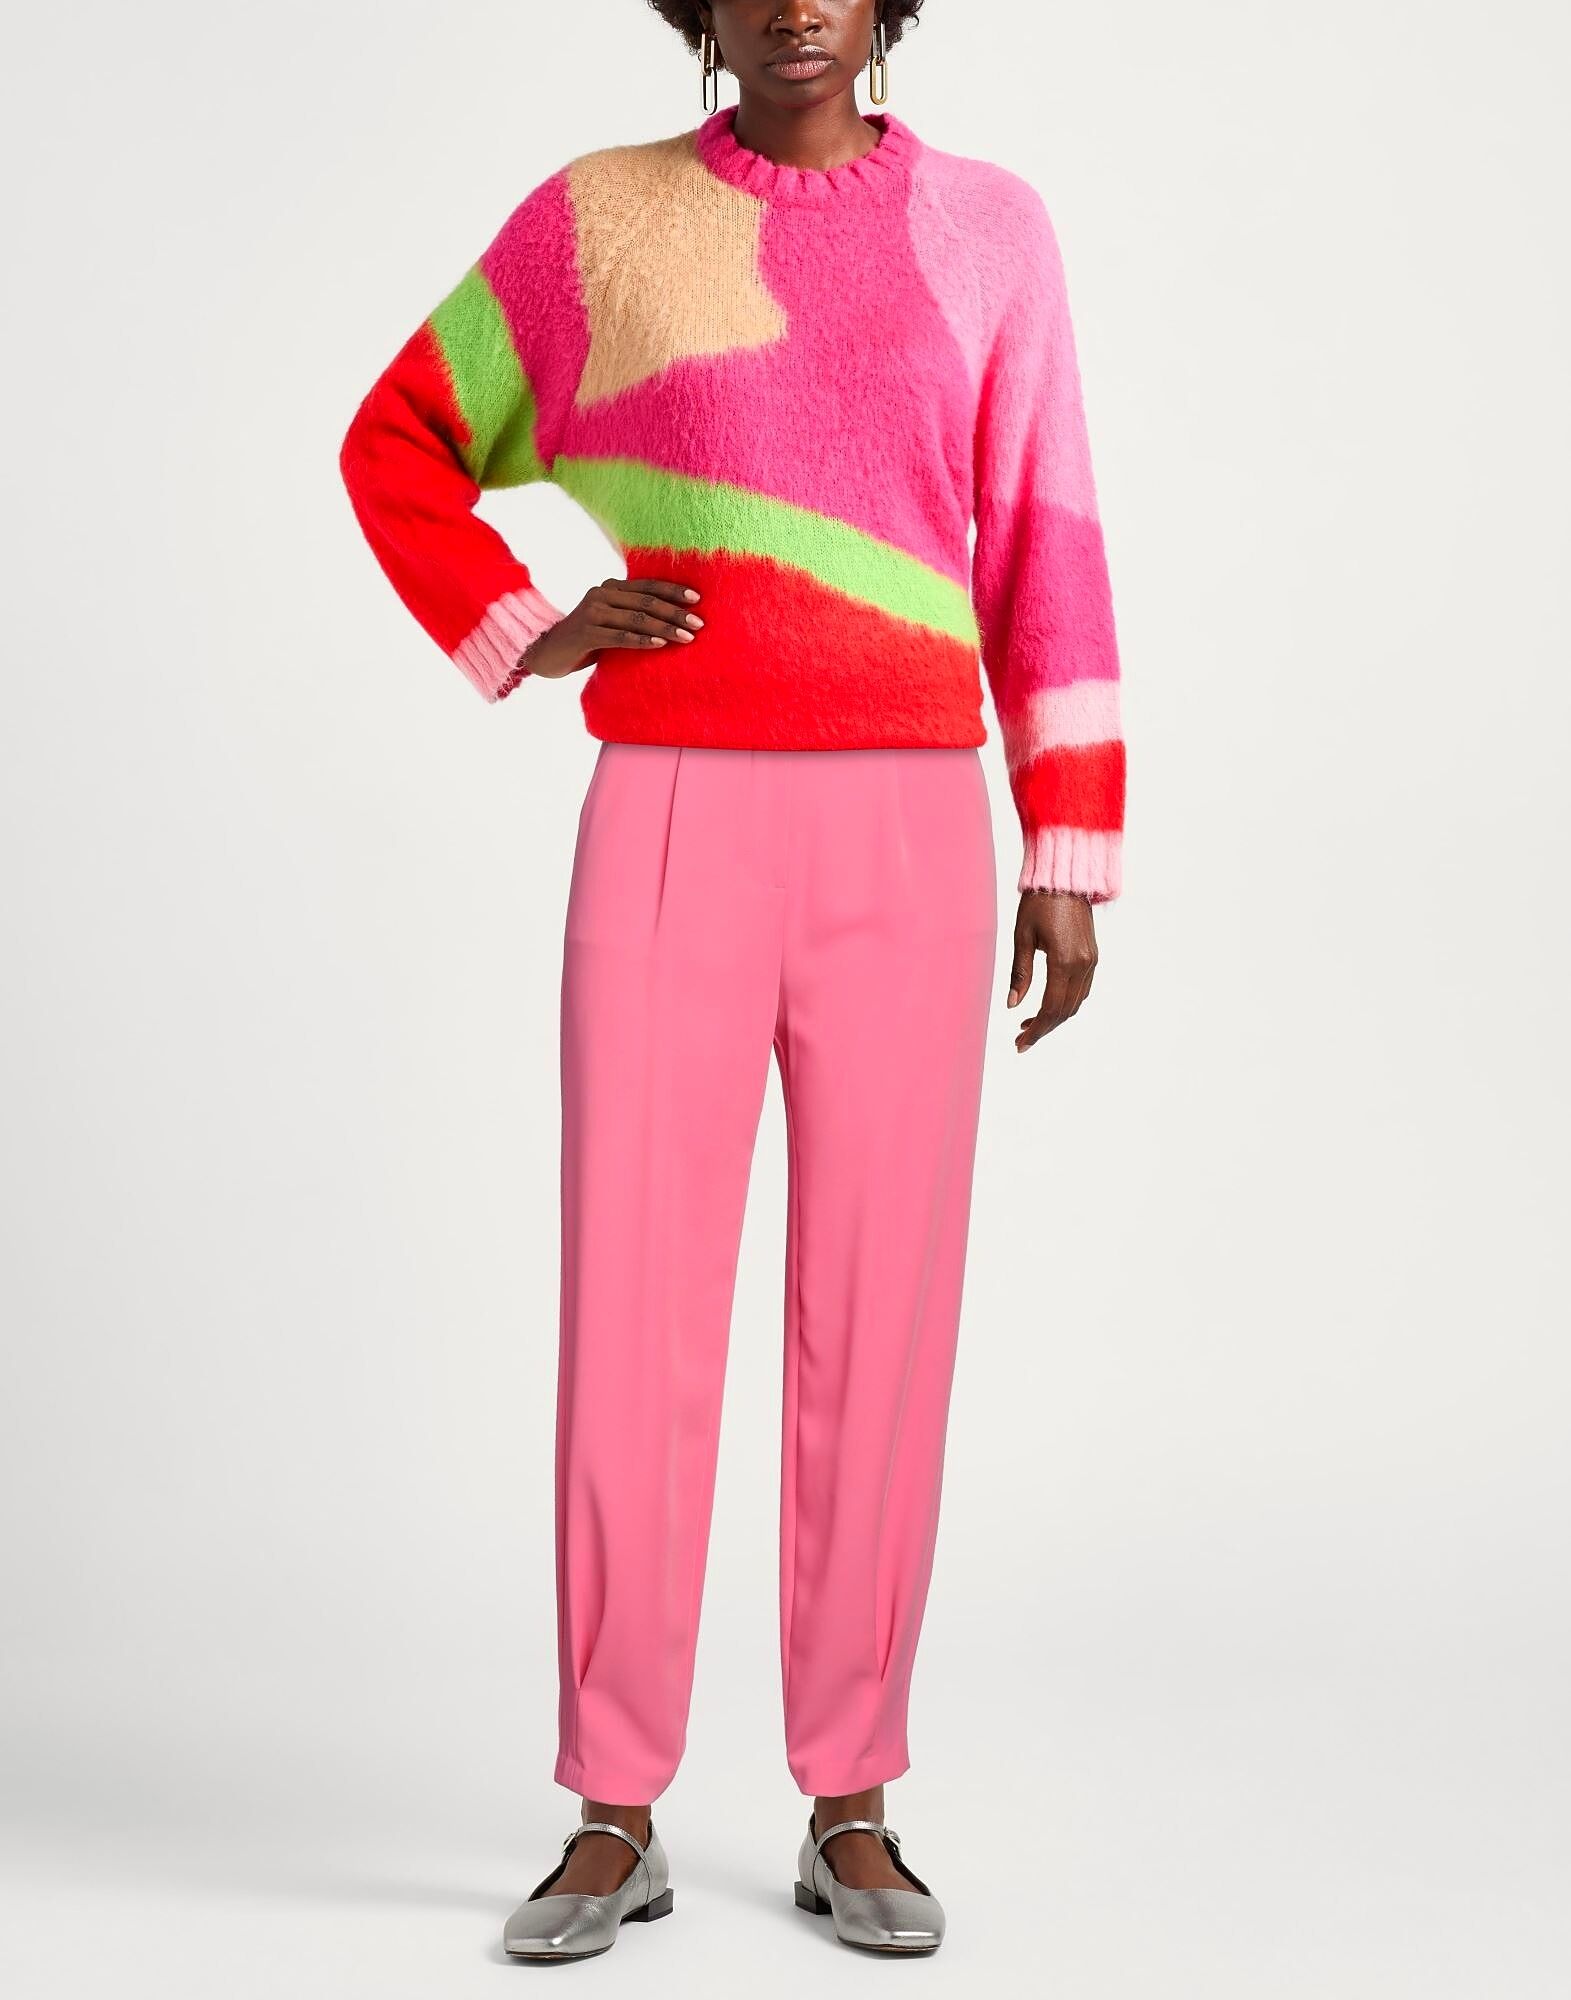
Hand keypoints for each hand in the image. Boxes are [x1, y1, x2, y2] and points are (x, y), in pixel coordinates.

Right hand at [522, 578, 703, 678]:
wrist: (547, 652)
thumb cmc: (586, 639)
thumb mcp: (611, 621)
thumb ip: (632, 615)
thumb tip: (671, 619)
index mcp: (611, 587)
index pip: (648, 586)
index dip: (673, 591)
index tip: (697, 599)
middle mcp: (601, 594)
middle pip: (646, 601)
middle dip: (675, 612)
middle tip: (698, 623)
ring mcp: (592, 613)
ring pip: (637, 618)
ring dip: (665, 628)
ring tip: (686, 636)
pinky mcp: (586, 633)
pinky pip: (620, 637)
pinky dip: (642, 640)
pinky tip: (660, 644)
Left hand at [1006, 890, 1097, 1051]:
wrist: (1066, 878)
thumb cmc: (1038, 903)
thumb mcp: (1022, 937)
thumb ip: (1020, 973)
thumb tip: (1012, 1005)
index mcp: (1064, 961)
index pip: (1050, 1008)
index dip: (1035, 1029)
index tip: (1020, 1043)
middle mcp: (1083, 964)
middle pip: (1064, 1011)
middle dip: (1043, 1029)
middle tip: (1021, 1041)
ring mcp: (1091, 961)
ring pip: (1075, 1003)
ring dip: (1054, 1018)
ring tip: (1028, 1025)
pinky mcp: (1093, 956)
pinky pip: (1082, 989)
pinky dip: (1066, 1003)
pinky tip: (1047, 1005)